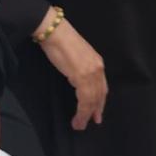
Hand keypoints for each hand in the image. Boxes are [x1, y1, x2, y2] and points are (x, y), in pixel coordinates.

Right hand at [37, 13, 106, 130]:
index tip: (97, 112)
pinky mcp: (81, 76)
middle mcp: (98, 68)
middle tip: (91, 122)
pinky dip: (82, 111)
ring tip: (80, 125)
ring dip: (86, 115)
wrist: (54, 30)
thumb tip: (77, 78)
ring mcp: (91, 72)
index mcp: (97, 62)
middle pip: (99, 95)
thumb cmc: (60, 40)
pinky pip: (84, 99)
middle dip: (95, 110)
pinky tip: (78, 117)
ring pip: (92, 100)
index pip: (102, 87)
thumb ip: (80, 67)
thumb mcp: (76, 55)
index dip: (100, 101)